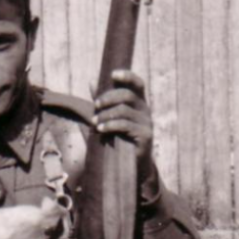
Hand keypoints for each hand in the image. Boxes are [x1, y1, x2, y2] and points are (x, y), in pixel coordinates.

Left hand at [93, 69, 158, 195]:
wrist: (130, 164)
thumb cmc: (117, 137)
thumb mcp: (109, 117)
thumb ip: (102, 101)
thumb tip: (92, 81)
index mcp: (138, 102)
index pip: (137, 83)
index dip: (127, 76)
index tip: (113, 74)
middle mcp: (145, 110)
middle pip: (128, 95)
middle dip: (108, 98)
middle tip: (95, 105)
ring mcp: (146, 123)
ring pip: (125, 110)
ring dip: (105, 115)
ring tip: (94, 122)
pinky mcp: (145, 135)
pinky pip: (126, 125)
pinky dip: (110, 125)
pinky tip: (100, 129)